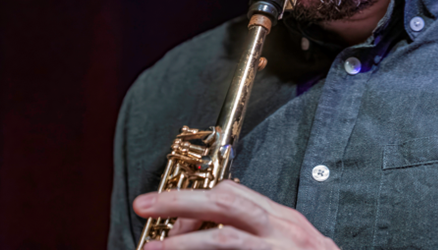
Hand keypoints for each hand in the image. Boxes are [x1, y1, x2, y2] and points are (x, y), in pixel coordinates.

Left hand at [134, 180, 338, 249]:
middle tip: (143, 204)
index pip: (233, 193)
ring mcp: (279, 250)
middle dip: (179, 201)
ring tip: (153, 248)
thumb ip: (262, 233)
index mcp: (283, 219)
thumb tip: (217, 231)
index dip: (195, 199)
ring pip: (224, 238)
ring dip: (183, 241)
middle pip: (224, 202)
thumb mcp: (294, 244)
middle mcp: (283, 230)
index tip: (171, 216)